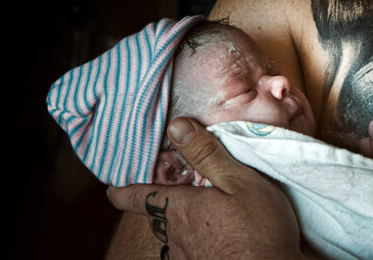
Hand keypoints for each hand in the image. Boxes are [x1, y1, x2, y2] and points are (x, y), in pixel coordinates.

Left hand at [106, 117, 305, 258]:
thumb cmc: (260, 229)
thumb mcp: (240, 181)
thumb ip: (207, 154)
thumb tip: (176, 126)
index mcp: (179, 209)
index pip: (137, 197)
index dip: (122, 190)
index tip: (112, 186)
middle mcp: (176, 236)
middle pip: (161, 215)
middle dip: (167, 201)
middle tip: (181, 187)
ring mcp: (189, 256)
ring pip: (178, 233)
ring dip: (188, 221)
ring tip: (208, 210)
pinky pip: (194, 248)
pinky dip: (202, 238)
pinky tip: (222, 234)